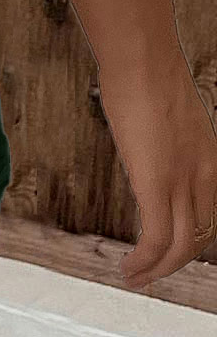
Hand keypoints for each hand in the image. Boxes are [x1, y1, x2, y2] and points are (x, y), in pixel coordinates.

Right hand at [98, 50, 216, 290]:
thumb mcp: (168, 113)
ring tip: (134, 278)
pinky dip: (145, 263)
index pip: (209, 214)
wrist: (143, 58)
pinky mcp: (157, 185)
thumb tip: (147, 138)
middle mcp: (205, 176)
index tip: (165, 247)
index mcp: (211, 159)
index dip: (189, 237)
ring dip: (158, 270)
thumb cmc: (145, 72)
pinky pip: (157, 240)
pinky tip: (128, 268)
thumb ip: (166, 136)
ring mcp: (184, 181)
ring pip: (182, 247)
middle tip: (149, 273)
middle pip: (200, 236)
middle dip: (175, 262)